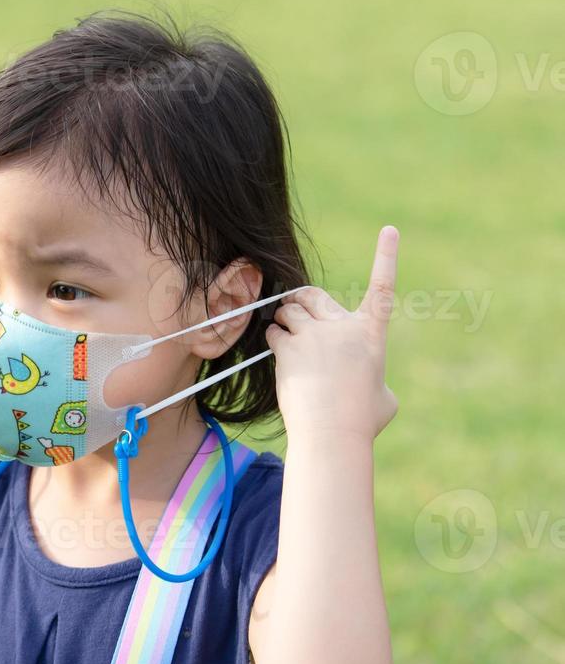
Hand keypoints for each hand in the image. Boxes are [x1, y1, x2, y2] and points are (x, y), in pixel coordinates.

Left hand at [265, 226, 399, 440]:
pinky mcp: (291, 346)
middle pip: (314, 295)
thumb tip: (370, 386)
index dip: (386, 257)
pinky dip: (274, 340)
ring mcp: (316, 334)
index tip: (389, 230)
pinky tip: (280, 358)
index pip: (383, 289)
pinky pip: (274, 332)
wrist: (332, 433)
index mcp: (372, 334)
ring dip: (284, 322)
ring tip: (290, 346)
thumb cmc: (361, 421)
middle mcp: (344, 327)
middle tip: (296, 320)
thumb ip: (374, 378)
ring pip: (289, 310)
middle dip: (301, 303)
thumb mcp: (383, 397)